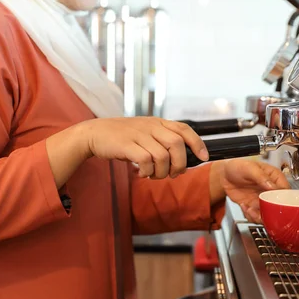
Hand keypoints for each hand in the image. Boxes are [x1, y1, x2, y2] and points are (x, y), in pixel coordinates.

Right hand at [81, 117, 208, 178]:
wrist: (95, 133)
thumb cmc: (123, 137)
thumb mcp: (146, 133)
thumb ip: (163, 143)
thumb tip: (182, 164)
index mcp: (158, 122)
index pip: (184, 128)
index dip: (197, 143)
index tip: (203, 157)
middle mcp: (151, 126)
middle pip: (177, 145)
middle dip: (179, 164)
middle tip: (172, 174)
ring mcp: (138, 134)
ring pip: (162, 156)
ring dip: (161, 171)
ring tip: (153, 175)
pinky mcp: (127, 145)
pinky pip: (146, 161)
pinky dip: (147, 172)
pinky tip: (142, 173)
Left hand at [219, 159, 289, 222]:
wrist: (224, 175)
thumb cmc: (238, 167)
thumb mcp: (250, 168)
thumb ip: (261, 176)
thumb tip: (272, 185)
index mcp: (274, 178)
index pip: (285, 191)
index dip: (282, 199)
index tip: (275, 202)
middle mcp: (270, 191)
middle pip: (278, 206)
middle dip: (270, 211)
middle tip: (260, 209)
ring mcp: (262, 200)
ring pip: (268, 214)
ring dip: (259, 215)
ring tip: (250, 209)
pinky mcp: (254, 207)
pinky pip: (256, 217)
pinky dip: (250, 216)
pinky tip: (244, 206)